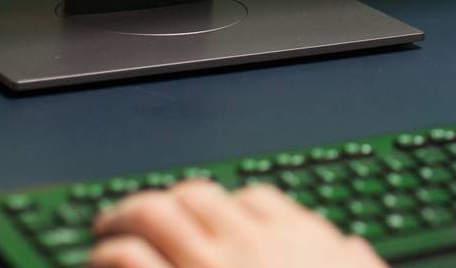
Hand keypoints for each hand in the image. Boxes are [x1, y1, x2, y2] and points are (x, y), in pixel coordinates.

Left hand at [90, 179, 387, 267]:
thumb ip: (354, 264)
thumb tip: (351, 249)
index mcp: (298, 243)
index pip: (253, 200)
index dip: (224, 208)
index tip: (206, 222)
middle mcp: (249, 245)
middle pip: (196, 195)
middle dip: (166, 202)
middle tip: (141, 215)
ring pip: (154, 212)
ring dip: (125, 218)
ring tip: (108, 230)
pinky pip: (128, 258)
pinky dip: (109, 255)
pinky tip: (101, 263)